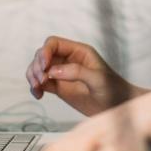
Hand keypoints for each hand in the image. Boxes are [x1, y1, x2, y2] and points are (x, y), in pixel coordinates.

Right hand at [25, 36, 147, 116]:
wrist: (118, 107)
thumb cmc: (113, 90)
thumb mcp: (97, 79)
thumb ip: (76, 72)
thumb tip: (53, 70)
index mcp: (79, 51)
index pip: (54, 43)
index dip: (44, 52)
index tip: (44, 66)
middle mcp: (68, 60)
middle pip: (42, 55)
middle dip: (37, 66)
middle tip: (41, 80)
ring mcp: (62, 73)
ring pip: (39, 68)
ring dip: (33, 76)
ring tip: (37, 88)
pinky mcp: (59, 87)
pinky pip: (41, 83)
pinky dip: (35, 87)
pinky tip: (38, 95)